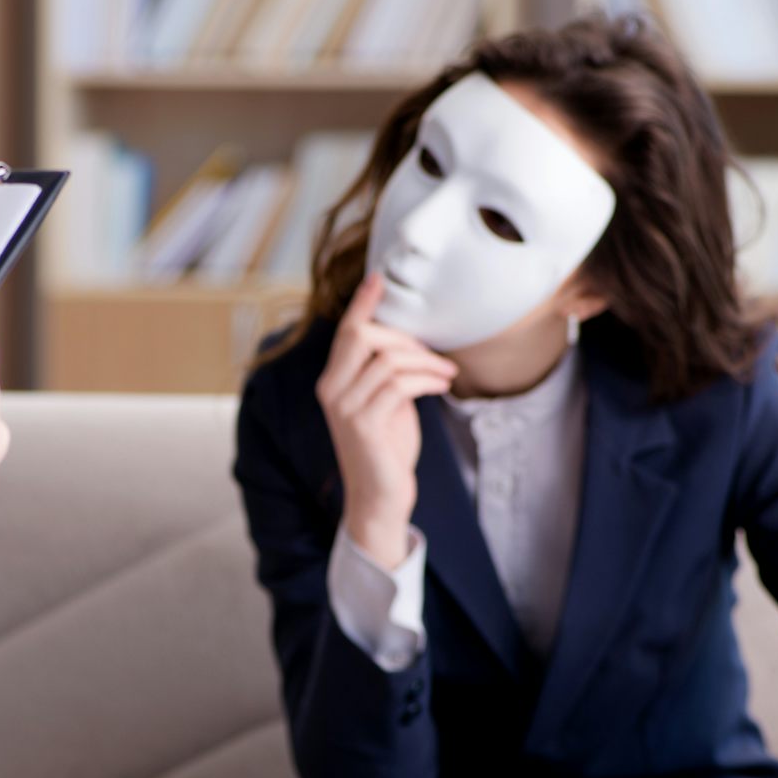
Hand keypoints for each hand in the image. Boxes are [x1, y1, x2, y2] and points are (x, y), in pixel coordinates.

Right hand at [318, 273, 456, 566]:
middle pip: (363, 337)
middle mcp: (331, 390)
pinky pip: (398, 385)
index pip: (345, 333)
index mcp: (332, 381)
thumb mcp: (385, 403)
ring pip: (388, 360)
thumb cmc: (387, 449)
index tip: (378, 278)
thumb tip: (410, 343)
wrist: (380, 498)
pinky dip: (426, 379)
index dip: (361, 304)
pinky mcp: (363, 425)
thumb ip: (386, 373)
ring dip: (426, 362)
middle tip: (435, 355)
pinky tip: (441, 385)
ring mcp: (344, 408)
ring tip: (447, 373)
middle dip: (406, 338)